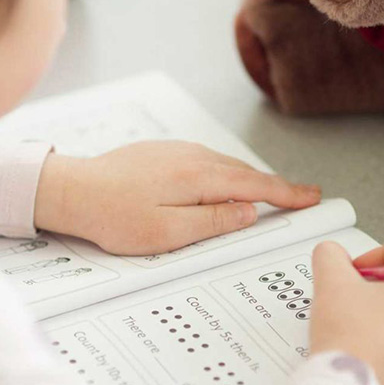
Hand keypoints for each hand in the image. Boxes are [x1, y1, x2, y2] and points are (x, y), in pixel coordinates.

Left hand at [34, 141, 321, 254]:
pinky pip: (206, 162)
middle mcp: (192, 156)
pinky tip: (225, 183)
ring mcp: (176, 151)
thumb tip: (248, 211)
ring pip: (225, 165)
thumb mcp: (167, 233)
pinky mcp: (162, 153)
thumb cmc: (113, 217)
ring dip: (251, 178)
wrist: (71, 190)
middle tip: (303, 196)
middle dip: (276, 185)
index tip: (311, 198)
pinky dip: (226, 173)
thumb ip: (213, 222)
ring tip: (273, 192)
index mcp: (198, 176)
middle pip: (245, 172)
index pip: (255, 185)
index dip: (287, 193)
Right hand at [309, 242, 383, 384]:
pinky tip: (360, 337)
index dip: (378, 253)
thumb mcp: (332, 281)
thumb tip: (332, 254)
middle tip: (353, 290)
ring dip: (380, 305)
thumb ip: (331, 255)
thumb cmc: (350, 338)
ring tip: (353, 315)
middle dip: (379, 281)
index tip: (357, 267)